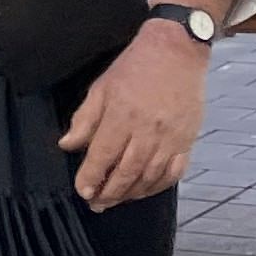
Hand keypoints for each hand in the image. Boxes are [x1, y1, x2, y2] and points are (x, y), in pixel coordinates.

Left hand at [60, 19, 207, 207]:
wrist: (177, 51)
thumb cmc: (135, 67)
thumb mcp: (101, 87)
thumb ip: (85, 119)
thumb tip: (68, 145)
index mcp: (122, 115)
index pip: (103, 155)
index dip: (91, 177)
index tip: (82, 191)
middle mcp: (147, 130)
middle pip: (126, 171)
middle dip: (109, 192)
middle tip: (96, 204)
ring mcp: (170, 138)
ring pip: (149, 176)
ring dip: (131, 193)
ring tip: (116, 200)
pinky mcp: (187, 140)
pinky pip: (174, 172)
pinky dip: (158, 186)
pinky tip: (144, 191)